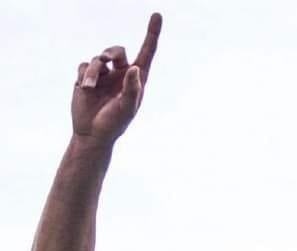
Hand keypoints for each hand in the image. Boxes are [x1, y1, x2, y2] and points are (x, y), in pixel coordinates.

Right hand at [71, 13, 161, 145]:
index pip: (146, 53)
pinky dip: (84, 75)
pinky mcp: (87, 78)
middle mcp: (121, 75)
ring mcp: (104, 76)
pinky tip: (85, 89)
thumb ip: (132, 89)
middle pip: (117, 50)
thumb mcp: (126, 109)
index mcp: (136, 81)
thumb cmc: (114, 125)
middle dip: (111, 52)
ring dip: (93, 70)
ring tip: (90, 87)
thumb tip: (136, 68)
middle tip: (108, 61)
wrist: (91, 134)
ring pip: (98, 58)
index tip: (157, 15)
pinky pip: (84, 66)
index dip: (152, 34)